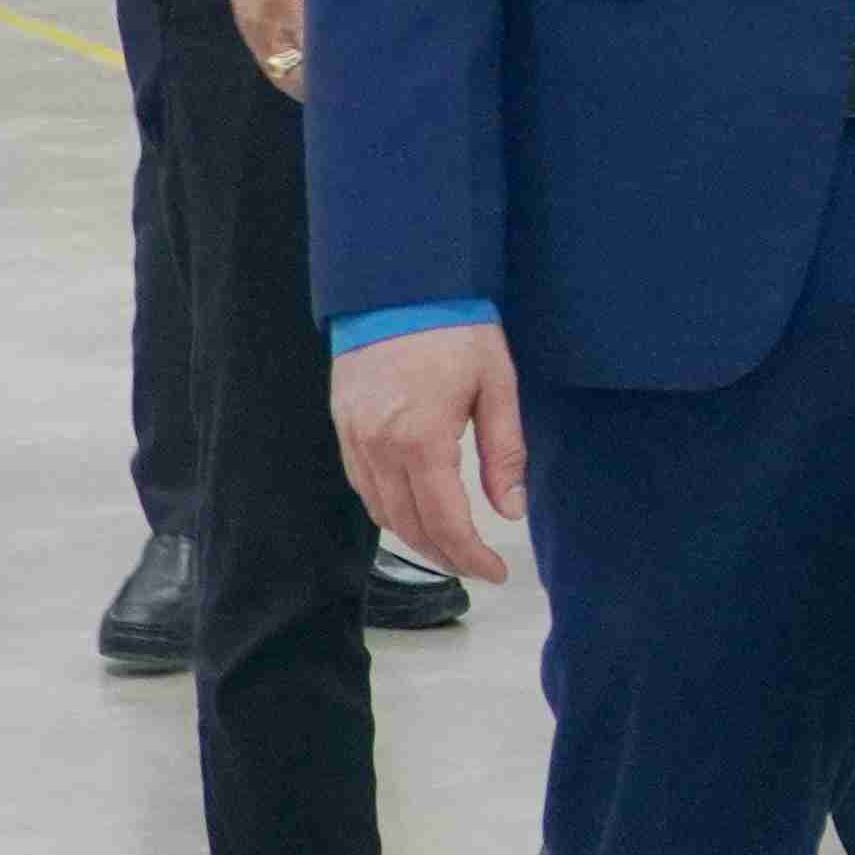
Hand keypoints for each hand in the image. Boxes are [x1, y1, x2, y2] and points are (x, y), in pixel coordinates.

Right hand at [332, 322, 523, 587]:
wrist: (398, 281)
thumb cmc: (456, 327)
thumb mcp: (497, 385)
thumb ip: (504, 453)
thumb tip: (511, 510)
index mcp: (422, 440)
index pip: (446, 523)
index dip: (472, 558)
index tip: (497, 572)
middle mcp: (380, 447)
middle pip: (410, 527)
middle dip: (446, 556)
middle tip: (478, 565)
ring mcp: (354, 437)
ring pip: (381, 512)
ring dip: (415, 537)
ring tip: (450, 545)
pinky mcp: (343, 424)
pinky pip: (362, 485)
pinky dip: (388, 508)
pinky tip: (414, 509)